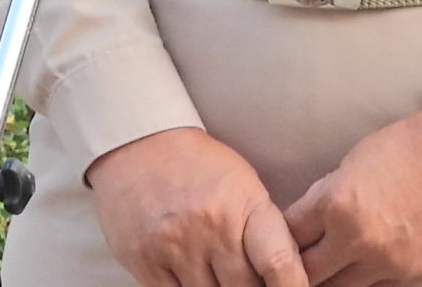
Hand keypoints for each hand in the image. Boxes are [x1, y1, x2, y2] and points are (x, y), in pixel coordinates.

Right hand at [87, 126, 309, 286]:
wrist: (139, 148)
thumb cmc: (199, 166)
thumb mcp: (243, 184)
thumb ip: (263, 230)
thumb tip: (283, 276)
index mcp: (245, 205)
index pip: (279, 263)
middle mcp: (212, 229)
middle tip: (249, 278)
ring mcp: (176, 248)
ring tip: (217, 272)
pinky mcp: (145, 264)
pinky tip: (192, 277)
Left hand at [282, 111, 421, 285]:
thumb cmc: (415, 146)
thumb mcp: (357, 159)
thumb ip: (331, 194)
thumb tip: (313, 220)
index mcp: (336, 203)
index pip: (287, 238)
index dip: (282, 239)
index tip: (282, 241)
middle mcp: (357, 240)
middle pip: (307, 275)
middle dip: (300, 268)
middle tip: (300, 263)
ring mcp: (388, 264)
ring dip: (335, 279)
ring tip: (334, 267)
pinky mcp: (415, 278)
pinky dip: (370, 280)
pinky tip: (371, 266)